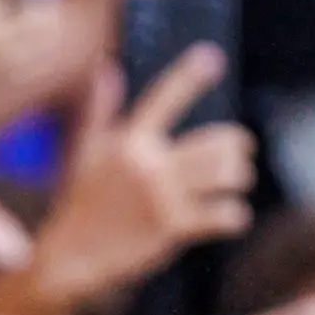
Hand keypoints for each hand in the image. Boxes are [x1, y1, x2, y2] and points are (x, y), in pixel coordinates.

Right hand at [10, 49, 252, 314]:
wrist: (70, 256)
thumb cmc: (80, 203)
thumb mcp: (85, 153)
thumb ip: (101, 112)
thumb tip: (108, 70)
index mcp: (128, 140)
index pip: (164, 98)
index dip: (190, 75)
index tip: (213, 57)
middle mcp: (147, 163)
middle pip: (216, 141)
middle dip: (238, 146)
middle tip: (243, 152)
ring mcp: (162, 196)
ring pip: (226, 175)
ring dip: (241, 177)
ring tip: (238, 182)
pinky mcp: (173, 228)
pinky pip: (223, 215)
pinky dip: (236, 216)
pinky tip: (233, 217)